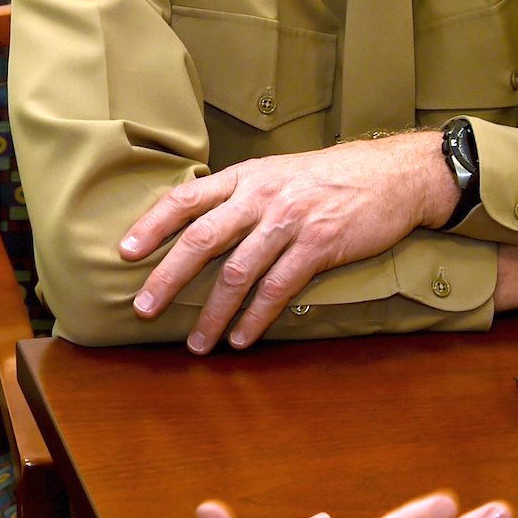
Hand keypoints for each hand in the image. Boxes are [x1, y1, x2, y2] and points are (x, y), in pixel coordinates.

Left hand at [122, 133, 459, 354]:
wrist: (392, 173)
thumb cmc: (329, 178)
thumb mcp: (276, 173)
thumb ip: (239, 196)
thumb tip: (197, 226)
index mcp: (245, 177)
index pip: (186, 198)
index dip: (152, 225)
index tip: (124, 252)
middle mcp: (261, 197)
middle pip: (202, 239)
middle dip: (167, 277)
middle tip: (143, 308)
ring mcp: (290, 221)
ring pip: (238, 273)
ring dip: (213, 313)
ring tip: (197, 343)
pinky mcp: (319, 246)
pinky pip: (278, 289)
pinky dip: (255, 318)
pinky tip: (241, 338)